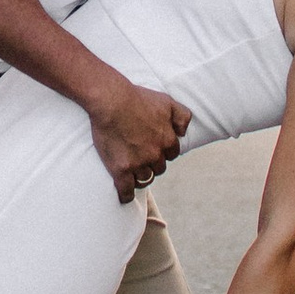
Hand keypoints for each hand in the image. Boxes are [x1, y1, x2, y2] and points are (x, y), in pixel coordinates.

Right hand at [85, 75, 191, 200]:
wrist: (111, 101)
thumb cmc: (138, 98)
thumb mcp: (166, 101)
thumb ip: (181, 116)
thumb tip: (184, 133)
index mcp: (167, 140)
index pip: (171, 155)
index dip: (163, 152)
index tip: (154, 149)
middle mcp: (155, 155)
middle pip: (159, 168)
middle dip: (152, 164)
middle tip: (141, 157)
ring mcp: (138, 164)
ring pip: (145, 179)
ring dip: (140, 177)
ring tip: (132, 172)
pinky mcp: (120, 170)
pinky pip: (126, 191)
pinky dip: (126, 195)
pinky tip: (124, 195)